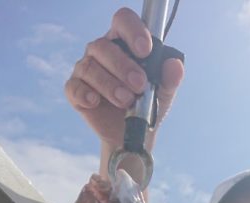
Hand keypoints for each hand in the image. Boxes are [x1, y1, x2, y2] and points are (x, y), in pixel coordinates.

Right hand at [65, 7, 183, 148]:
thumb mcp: (163, 93)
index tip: (145, 50)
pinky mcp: (76, 90)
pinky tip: (95, 101)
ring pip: (90, 67)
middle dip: (123, 66)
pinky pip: (75, 87)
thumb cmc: (145, 106)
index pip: (123, 21)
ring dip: (109, 84)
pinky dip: (85, 94)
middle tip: (139, 85)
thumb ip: (169, 78)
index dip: (133, 31)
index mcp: (123, 43)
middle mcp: (102, 51)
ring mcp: (86, 69)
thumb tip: (175, 65)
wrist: (131, 135)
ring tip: (126, 101)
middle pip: (104, 46)